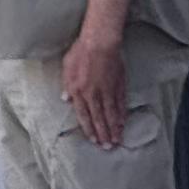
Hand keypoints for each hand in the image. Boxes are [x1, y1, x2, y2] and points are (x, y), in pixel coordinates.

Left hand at [62, 25, 129, 147]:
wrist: (100, 41)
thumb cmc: (81, 52)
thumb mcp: (66, 68)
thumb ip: (67, 85)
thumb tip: (65, 99)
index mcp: (79, 92)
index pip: (84, 116)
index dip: (90, 129)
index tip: (94, 140)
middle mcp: (93, 94)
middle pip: (99, 119)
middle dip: (104, 134)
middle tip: (108, 147)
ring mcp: (108, 90)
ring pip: (111, 114)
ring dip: (114, 128)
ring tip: (118, 139)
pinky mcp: (119, 84)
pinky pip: (121, 103)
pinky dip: (122, 114)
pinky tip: (123, 122)